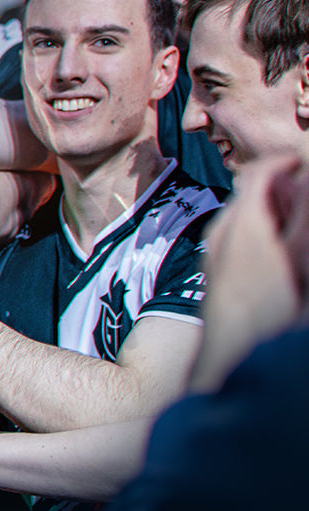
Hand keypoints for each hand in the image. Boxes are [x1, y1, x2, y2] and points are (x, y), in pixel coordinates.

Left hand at [190, 155, 302, 391]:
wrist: (232, 348)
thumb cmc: (272, 308)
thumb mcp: (301, 262)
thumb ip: (305, 225)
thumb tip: (306, 189)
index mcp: (246, 221)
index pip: (258, 175)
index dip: (280, 163)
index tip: (297, 163)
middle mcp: (223, 228)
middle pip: (246, 193)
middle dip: (272, 186)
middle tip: (296, 188)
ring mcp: (213, 247)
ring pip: (235, 214)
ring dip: (260, 208)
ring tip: (285, 217)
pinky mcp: (211, 266)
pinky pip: (228, 233)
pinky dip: (248, 227)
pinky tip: (267, 246)